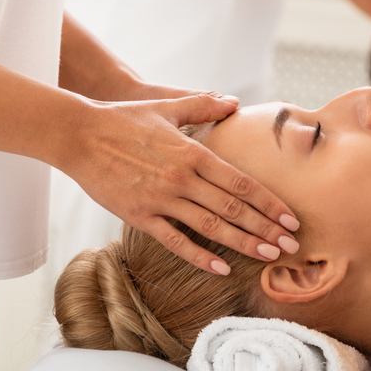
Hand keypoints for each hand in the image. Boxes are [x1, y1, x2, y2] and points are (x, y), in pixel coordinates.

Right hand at [63, 92, 300, 274]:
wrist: (79, 134)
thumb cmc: (124, 118)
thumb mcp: (168, 107)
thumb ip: (204, 105)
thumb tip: (234, 102)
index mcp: (193, 153)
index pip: (241, 183)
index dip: (269, 203)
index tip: (291, 218)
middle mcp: (182, 178)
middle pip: (233, 209)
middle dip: (266, 229)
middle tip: (291, 246)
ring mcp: (160, 199)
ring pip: (211, 227)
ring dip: (243, 243)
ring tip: (269, 256)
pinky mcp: (138, 215)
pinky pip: (174, 241)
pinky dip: (200, 257)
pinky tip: (222, 268)